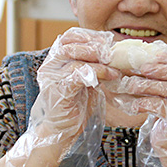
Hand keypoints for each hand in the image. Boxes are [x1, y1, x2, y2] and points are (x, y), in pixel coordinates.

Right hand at [5, 28, 119, 166]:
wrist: (62, 130)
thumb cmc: (76, 104)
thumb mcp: (87, 79)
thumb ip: (94, 64)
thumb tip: (116, 51)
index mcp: (56, 59)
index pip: (70, 36)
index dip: (90, 35)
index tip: (108, 41)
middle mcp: (50, 64)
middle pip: (70, 41)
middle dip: (95, 44)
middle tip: (113, 52)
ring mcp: (52, 76)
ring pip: (73, 55)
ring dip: (98, 58)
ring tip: (114, 65)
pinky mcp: (58, 90)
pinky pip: (77, 74)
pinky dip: (97, 72)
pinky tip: (111, 76)